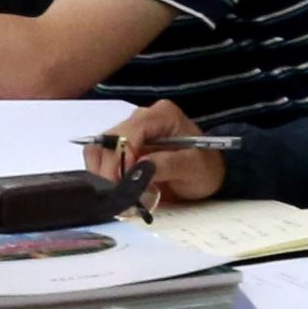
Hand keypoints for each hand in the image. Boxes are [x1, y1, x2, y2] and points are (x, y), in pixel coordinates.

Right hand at [96, 99, 222, 206]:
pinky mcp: (123, 144)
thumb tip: (138, 168)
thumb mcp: (193, 168)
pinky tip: (115, 186)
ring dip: (102, 171)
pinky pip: (101, 155)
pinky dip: (102, 172)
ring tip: (116, 191)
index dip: (121, 157)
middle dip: (109, 167)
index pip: (131, 131)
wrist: (206, 172)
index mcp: (162, 115)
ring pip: (101, 146)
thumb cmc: (205, 168)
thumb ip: (167, 165)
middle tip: (117, 193)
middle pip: (111, 139)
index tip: (121, 182)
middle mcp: (142, 116)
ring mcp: (130, 129)